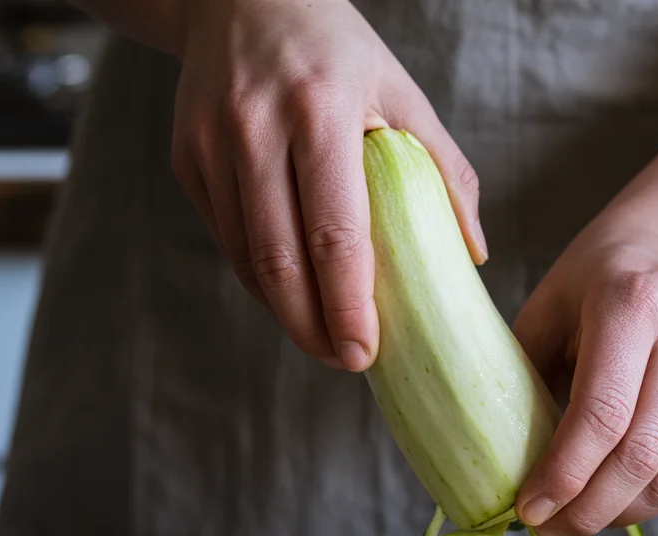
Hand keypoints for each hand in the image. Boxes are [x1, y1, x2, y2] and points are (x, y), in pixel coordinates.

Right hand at [170, 0, 485, 369]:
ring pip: (246, 257)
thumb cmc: (336, 51)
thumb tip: (471, 252)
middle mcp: (255, 126)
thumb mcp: (401, 91)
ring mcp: (211, 144)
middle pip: (281, 259)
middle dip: (313, 326)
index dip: (348, 304)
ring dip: (285, 311)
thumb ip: (443, 170)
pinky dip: (261, 279)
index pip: (334, 231)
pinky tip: (292, 296)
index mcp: (320, 108)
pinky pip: (226, 239)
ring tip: (323, 338)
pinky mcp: (186, 159)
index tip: (366, 353)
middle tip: (347, 361)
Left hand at [512, 226, 657, 535]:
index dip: (563, 475)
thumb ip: (523, 378)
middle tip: (545, 528)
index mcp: (632, 303)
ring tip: (573, 519)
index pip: (602, 414)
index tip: (527, 509)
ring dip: (616, 514)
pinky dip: (645, 496)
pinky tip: (611, 494)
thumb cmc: (596, 281)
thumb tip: (496, 467)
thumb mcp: (547, 308)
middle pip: (640, 457)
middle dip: (586, 510)